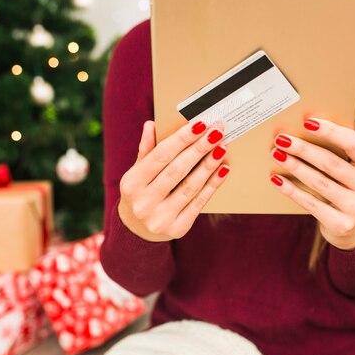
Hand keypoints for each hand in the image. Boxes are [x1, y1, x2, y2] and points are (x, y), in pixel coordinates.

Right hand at [118, 120, 229, 241]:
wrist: (138, 230)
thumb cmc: (141, 192)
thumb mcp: (138, 172)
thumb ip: (147, 150)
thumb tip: (151, 125)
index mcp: (131, 184)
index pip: (160, 156)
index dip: (181, 139)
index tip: (200, 124)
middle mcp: (143, 203)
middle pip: (176, 170)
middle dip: (199, 149)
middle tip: (216, 132)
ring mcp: (160, 218)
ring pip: (190, 187)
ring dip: (209, 166)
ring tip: (222, 148)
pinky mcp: (177, 229)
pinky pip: (199, 202)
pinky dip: (213, 185)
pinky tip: (223, 170)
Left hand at [269, 117, 354, 250]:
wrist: (350, 228)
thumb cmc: (345, 186)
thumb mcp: (352, 165)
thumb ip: (349, 142)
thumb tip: (352, 115)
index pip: (354, 143)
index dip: (331, 131)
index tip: (307, 121)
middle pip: (331, 163)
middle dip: (303, 149)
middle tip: (281, 139)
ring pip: (319, 182)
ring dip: (295, 167)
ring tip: (276, 154)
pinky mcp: (342, 225)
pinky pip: (311, 204)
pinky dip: (292, 190)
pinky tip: (277, 180)